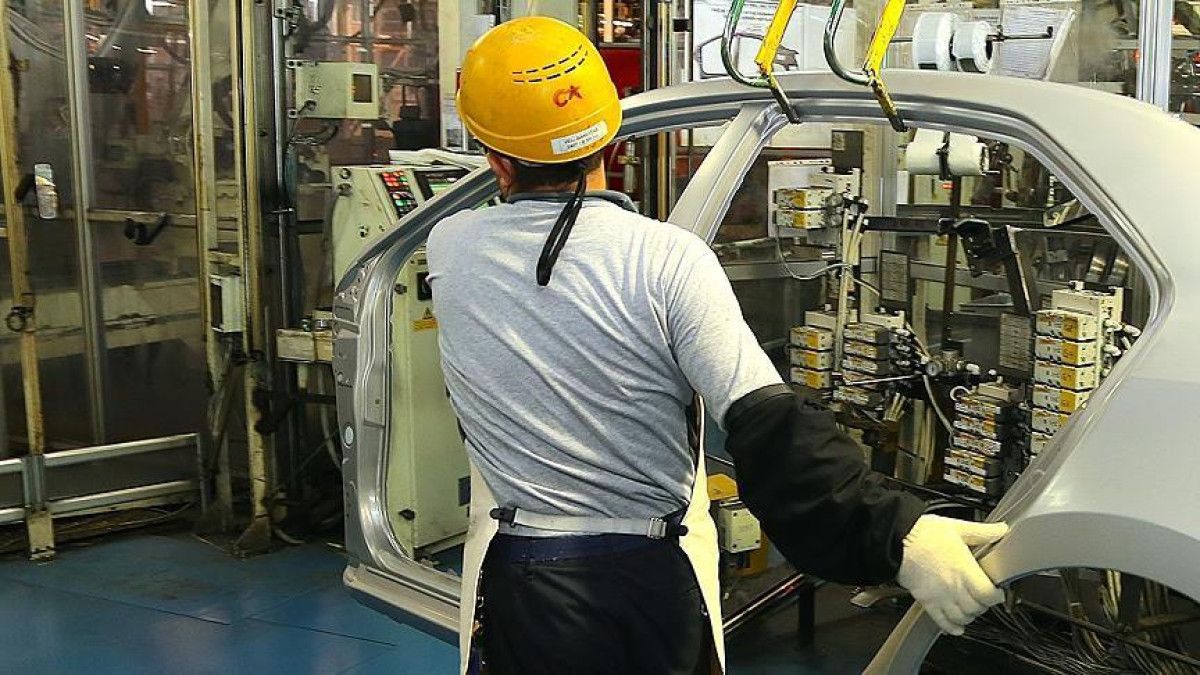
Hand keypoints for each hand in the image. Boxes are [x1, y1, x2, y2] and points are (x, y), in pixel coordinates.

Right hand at [895, 514, 1007, 635]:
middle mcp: (953, 586)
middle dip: (983, 605)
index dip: (996, 596)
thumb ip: (982, 531)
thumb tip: (1000, 529)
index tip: (997, 592)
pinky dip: (951, 627)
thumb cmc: (922, 533)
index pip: (988, 595)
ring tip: (969, 608)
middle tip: (983, 598)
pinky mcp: (926, 600)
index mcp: (964, 569)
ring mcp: (939, 596)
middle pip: (976, 608)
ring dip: (969, 615)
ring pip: (961, 617)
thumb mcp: (956, 527)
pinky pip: (941, 621)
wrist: (895, 539)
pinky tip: (956, 626)